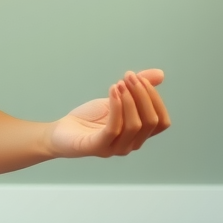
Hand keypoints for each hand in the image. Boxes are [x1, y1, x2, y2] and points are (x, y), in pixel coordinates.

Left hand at [47, 69, 170, 158]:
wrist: (61, 132)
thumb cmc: (89, 119)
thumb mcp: (116, 99)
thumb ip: (136, 89)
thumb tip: (160, 74)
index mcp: (138, 135)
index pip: (161, 122)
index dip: (155, 99)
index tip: (140, 78)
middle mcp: (131, 144)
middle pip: (150, 122)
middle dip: (143, 95)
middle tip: (129, 76)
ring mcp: (115, 148)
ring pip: (134, 125)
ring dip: (129, 100)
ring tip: (119, 83)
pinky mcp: (97, 147)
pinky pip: (113, 128)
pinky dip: (116, 107)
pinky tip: (112, 91)